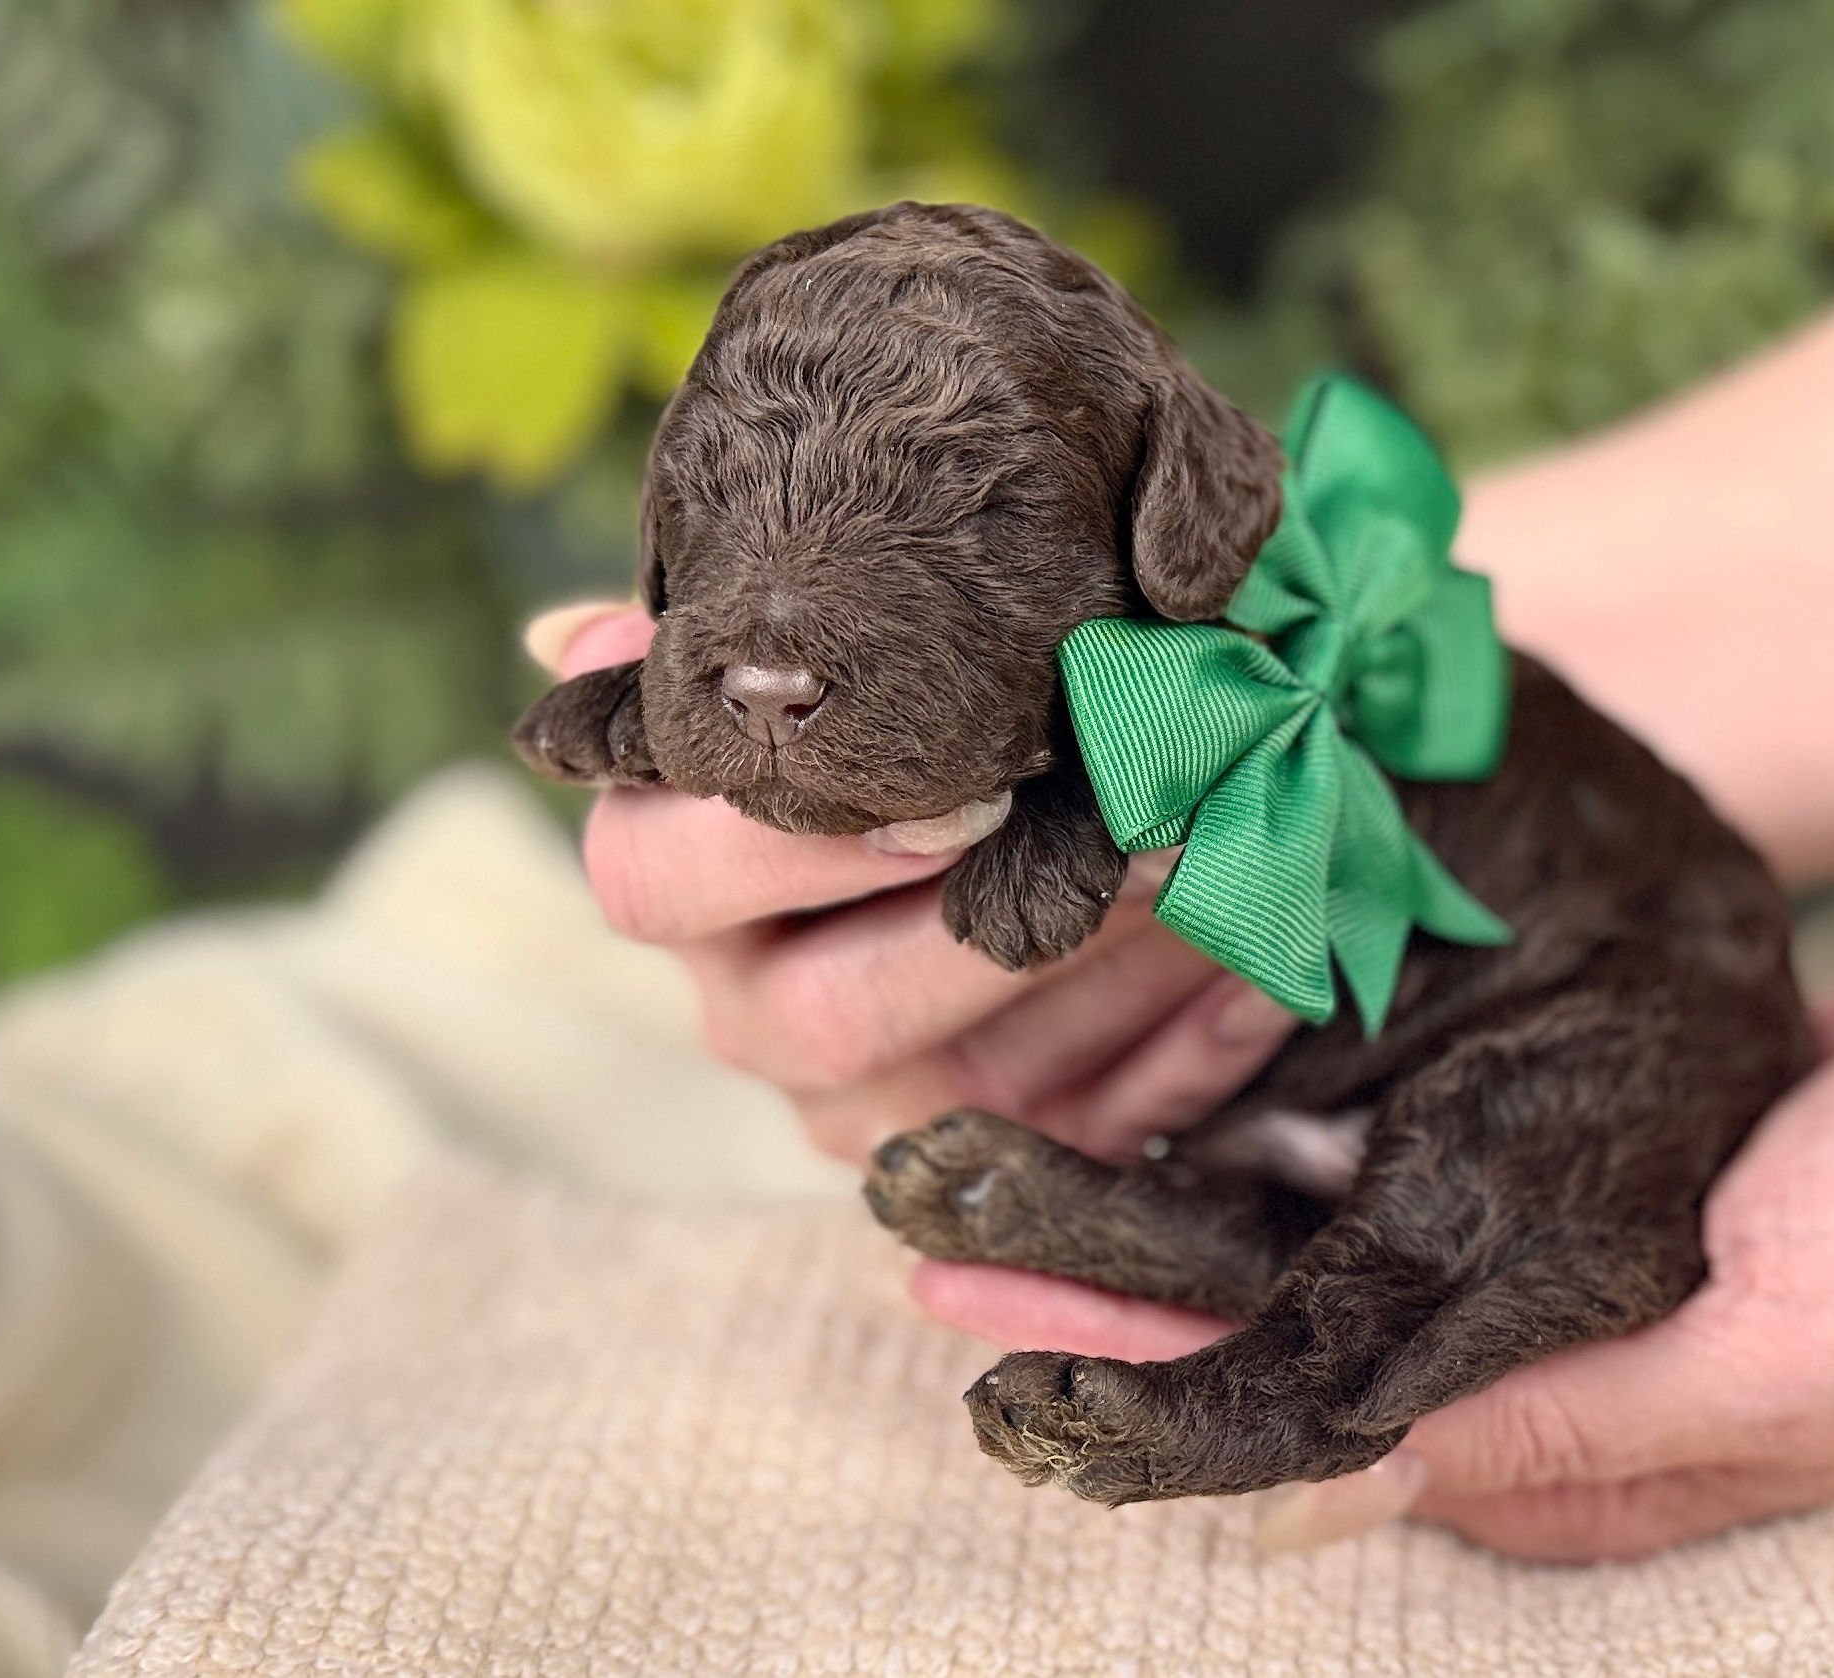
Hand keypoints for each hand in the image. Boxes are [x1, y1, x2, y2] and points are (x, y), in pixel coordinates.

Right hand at [534, 604, 1302, 1162]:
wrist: (1026, 834)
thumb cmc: (919, 726)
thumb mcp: (824, 676)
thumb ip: (702, 661)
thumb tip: (565, 640)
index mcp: (676, 889)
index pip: (658, 876)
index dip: (805, 836)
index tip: (963, 784)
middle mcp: (748, 1018)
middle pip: (827, 1013)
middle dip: (1000, 926)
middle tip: (1147, 827)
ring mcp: (866, 1115)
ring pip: (977, 1086)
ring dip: (1125, 976)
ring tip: (1238, 866)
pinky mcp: (987, 1172)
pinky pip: (1095, 1138)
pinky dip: (1194, 1051)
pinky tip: (1268, 962)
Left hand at [916, 905, 1833, 1557]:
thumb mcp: (1778, 1352)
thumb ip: (1556, 1429)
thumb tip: (1321, 1507)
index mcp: (1560, 1451)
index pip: (1300, 1446)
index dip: (1137, 1405)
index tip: (989, 1357)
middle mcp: (1516, 1378)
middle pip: (1255, 1349)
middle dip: (1092, 1299)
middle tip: (928, 1235)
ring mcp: (1526, 1284)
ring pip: (1286, 1259)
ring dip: (1138, 1212)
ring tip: (985, 1167)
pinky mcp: (1537, 1188)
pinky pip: (1361, 1181)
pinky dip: (1246, 1143)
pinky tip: (1143, 1088)